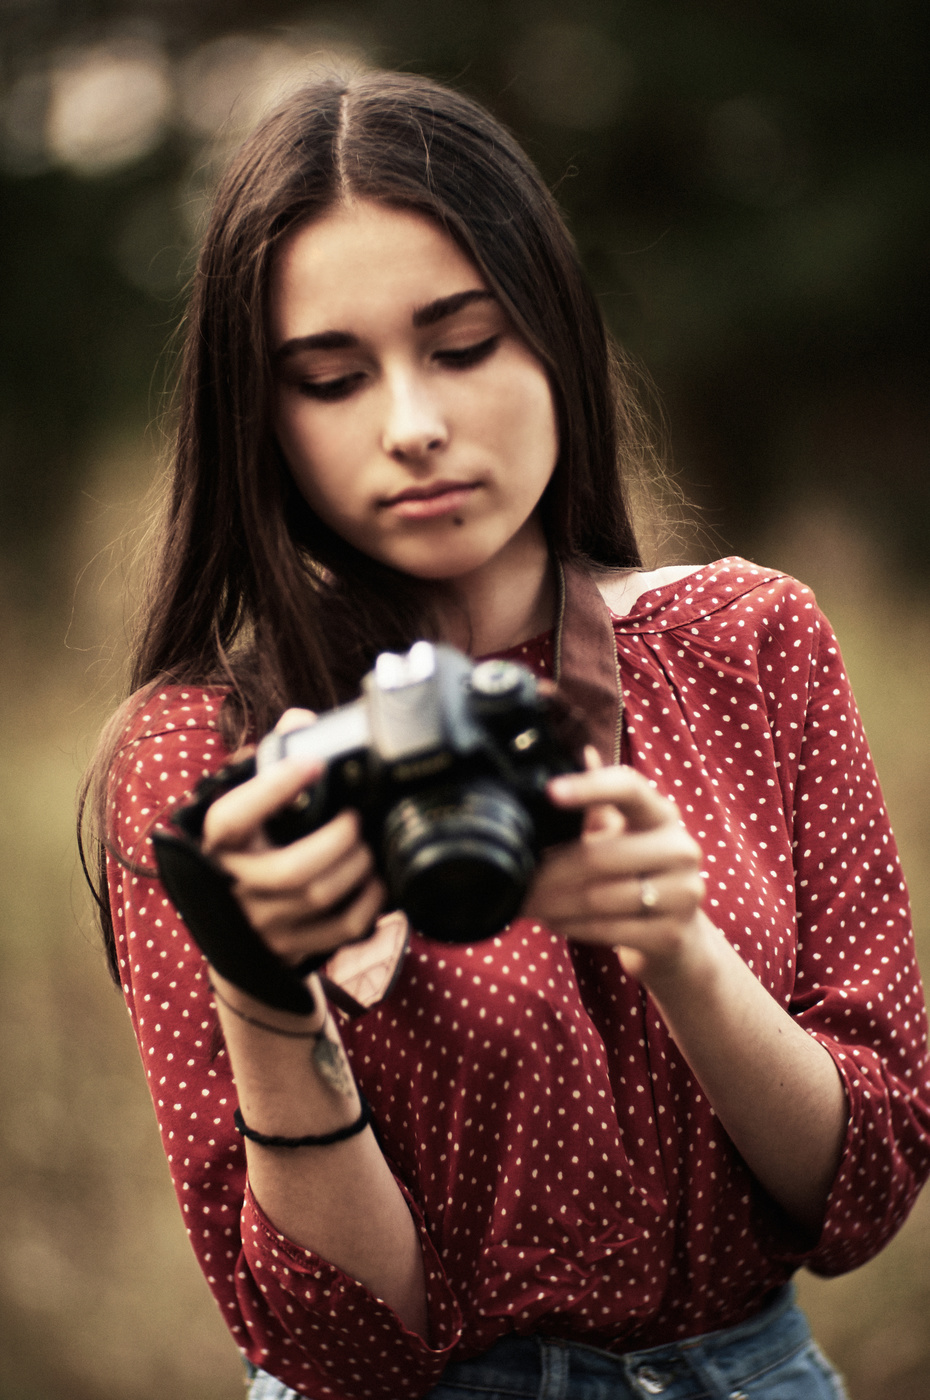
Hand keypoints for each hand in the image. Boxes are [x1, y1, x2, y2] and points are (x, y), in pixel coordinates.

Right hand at [201, 709, 385, 969]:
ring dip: (356, 867)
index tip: (312, 763)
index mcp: (219, 843)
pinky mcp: (290, 949)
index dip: (272, 790)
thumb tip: (301, 722)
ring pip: (318, 898)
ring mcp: (261, 924)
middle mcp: (233, 886)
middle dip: (337, 841)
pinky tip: (374, 883)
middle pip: (291, 871)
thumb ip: (273, 761)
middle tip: (354, 820)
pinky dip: (368, 903)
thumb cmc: (254, 850)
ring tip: (366, 847)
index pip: (231, 818)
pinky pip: (340, 928)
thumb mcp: (252, 808)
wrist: (239, 932)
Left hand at [523, 748, 706, 986]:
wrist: (678, 935)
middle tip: (516, 879)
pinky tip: (553, 922)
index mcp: (661, 815)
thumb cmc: (638, 874)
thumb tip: (581, 752)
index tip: (550, 791)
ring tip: (527, 903)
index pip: (629, 788)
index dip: (589, 787)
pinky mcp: (671, 934)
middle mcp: (680, 849)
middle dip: (549, 871)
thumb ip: (599, 801)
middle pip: (601, 855)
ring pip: (599, 897)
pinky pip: (607, 929)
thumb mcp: (623, 833)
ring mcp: (682, 893)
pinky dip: (572, 926)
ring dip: (553, 903)